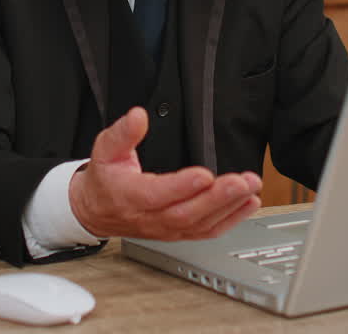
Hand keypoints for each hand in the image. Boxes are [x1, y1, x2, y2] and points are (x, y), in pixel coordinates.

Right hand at [69, 107, 261, 239]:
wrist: (96, 211)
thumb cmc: (105, 179)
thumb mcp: (106, 149)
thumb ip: (123, 132)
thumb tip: (137, 116)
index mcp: (131, 196)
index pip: (158, 195)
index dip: (182, 186)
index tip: (205, 174)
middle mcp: (151, 217)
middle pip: (187, 213)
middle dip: (218, 198)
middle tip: (242, 182)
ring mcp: (167, 228)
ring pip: (200, 224)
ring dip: (230, 207)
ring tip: (251, 188)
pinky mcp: (179, 232)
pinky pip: (207, 231)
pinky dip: (231, 219)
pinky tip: (248, 204)